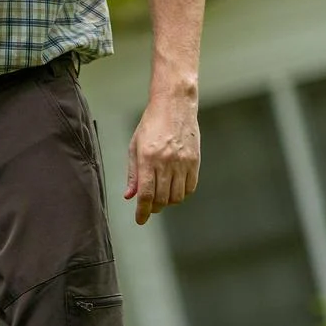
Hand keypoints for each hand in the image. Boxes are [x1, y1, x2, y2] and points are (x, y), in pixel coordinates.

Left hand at [125, 92, 199, 225]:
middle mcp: (166, 162)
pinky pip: (190, 187)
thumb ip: (133, 174)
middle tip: (149, 206)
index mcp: (148, 159)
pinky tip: (175, 188)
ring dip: (168, 202)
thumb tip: (130, 196)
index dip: (142, 212)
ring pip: (177, 197)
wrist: (175, 105)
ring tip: (162, 196)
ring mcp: (182, 162)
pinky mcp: (195, 160)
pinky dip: (182, 193)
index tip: (140, 220)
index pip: (145, 195)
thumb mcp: (135, 147)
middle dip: (154, 208)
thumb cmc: (151, 124)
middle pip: (162, 199)